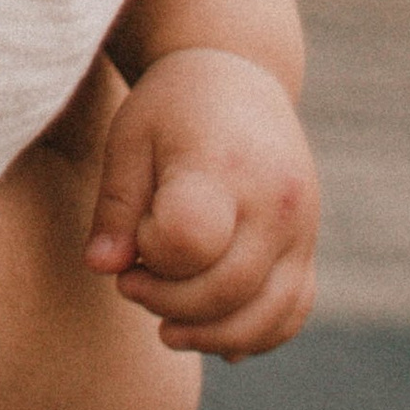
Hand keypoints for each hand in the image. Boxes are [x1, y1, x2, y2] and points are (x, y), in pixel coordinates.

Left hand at [86, 45, 317, 357]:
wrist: (239, 74)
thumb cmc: (173, 107)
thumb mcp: (130, 138)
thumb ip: (117, 207)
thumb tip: (102, 268)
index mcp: (224, 166)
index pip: (189, 242)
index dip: (151, 257)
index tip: (129, 244)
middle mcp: (275, 201)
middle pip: (225, 289)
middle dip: (167, 303)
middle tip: (130, 285)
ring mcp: (301, 228)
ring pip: (266, 315)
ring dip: (210, 335)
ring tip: (167, 327)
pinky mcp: (307, 247)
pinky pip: (292, 312)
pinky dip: (253, 335)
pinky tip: (212, 335)